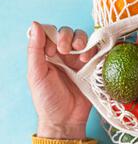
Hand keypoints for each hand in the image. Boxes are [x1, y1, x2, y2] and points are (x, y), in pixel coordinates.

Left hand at [27, 22, 96, 139]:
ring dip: (81, 41)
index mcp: (47, 55)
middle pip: (68, 32)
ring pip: (83, 38)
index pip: (51, 33)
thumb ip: (35, 49)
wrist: (66, 119)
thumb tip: (35, 24)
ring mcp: (79, 60)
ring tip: (79, 56)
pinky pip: (96, 51)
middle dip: (67, 37)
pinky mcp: (92, 67)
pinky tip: (87, 59)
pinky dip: (94, 50)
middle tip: (64, 51)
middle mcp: (63, 55)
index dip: (53, 36)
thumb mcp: (36, 74)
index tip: (52, 52)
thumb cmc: (47, 100)